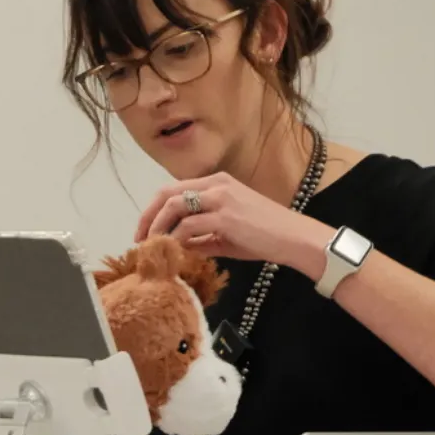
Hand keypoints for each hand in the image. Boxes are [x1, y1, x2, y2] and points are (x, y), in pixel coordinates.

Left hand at [135, 171, 329, 275]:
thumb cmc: (266, 236)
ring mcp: (220, 198)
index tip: (145, 230)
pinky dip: (175, 239)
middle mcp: (216, 184)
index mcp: (217, 183)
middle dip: (147, 216)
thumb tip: (179, 248)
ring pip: (173, 207)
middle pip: (167, 193)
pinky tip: (173, 251)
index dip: (154, 209)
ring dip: (157, 228)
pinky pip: (188, 226)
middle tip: (139, 239)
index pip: (174, 189)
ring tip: (153, 247)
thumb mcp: (228, 233)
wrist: (294, 238)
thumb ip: (202, 237)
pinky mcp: (224, 217)